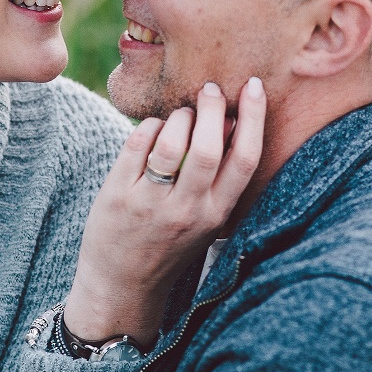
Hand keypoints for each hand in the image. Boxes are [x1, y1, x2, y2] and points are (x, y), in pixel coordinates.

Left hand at [64, 77, 265, 346]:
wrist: (123, 284)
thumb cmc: (170, 242)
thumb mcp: (206, 218)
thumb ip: (220, 177)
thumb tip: (232, 120)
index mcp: (217, 214)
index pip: (245, 160)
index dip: (253, 118)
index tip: (253, 86)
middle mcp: (187, 210)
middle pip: (207, 147)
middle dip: (211, 107)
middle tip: (210, 88)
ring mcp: (150, 203)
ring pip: (170, 141)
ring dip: (178, 116)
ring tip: (181, 113)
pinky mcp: (118, 195)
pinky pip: (137, 143)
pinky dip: (149, 126)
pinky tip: (153, 128)